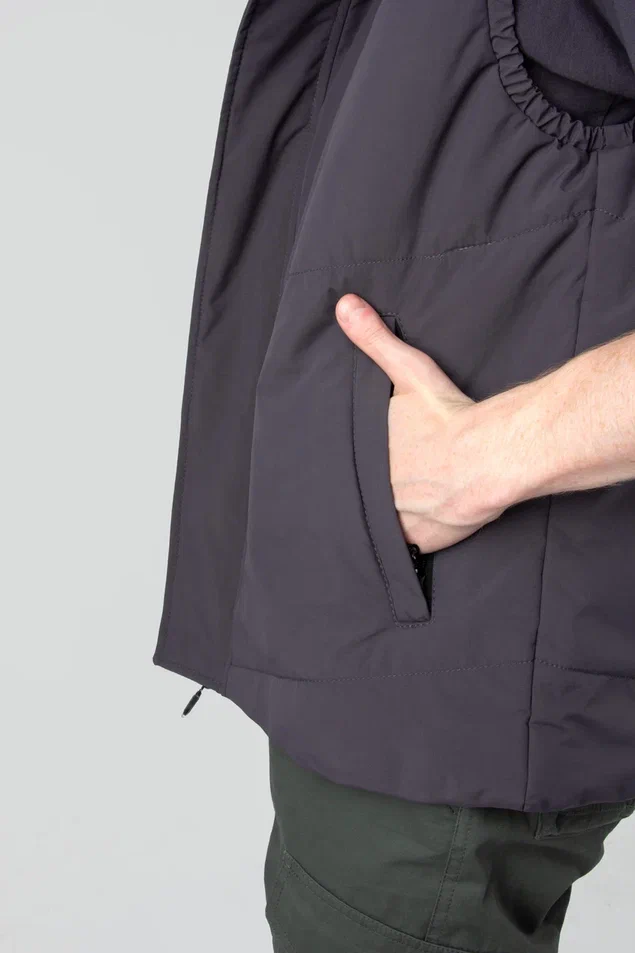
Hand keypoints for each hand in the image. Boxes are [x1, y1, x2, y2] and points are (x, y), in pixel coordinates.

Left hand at [335, 294, 506, 553]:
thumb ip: (374, 340)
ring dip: (389, 516)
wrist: (489, 457)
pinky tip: (416, 531)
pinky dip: (413, 537)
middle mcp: (375, 492)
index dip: (350, 467)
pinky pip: (410, 544)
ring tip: (395, 510)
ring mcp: (396, 520)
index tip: (351, 468)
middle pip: (363, 496)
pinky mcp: (421, 541)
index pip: (347, 467)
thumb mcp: (407, 372)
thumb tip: (343, 305)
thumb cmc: (448, 415)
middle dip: (369, 492)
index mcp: (365, 456)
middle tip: (382, 486)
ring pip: (384, 521)